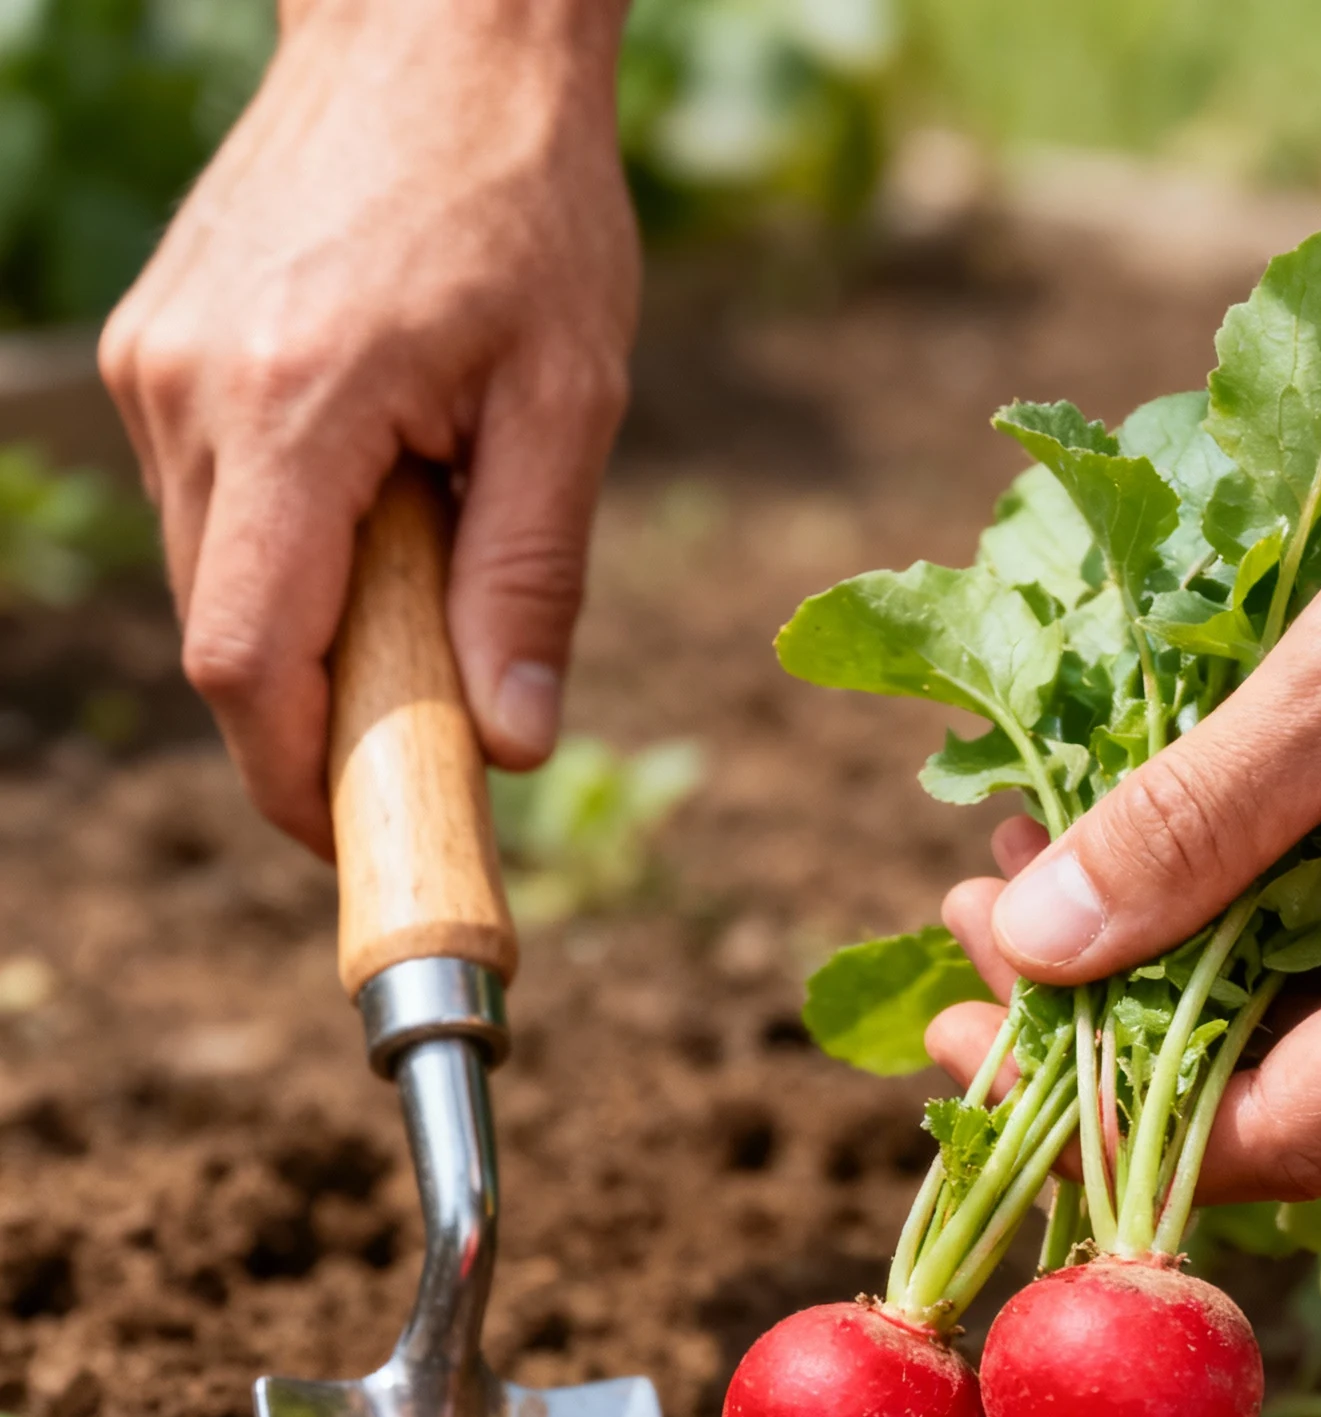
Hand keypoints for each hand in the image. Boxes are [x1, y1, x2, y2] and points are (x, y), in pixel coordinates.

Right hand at [99, 0, 636, 853]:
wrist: (432, 30)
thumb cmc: (524, 202)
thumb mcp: (571, 397)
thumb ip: (533, 580)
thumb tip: (512, 747)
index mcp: (299, 405)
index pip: (249, 660)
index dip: (294, 778)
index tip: (364, 835)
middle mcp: (192, 390)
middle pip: (223, 639)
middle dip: (316, 716)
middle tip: (425, 728)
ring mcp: (156, 367)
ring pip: (210, 582)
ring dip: (304, 629)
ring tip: (415, 568)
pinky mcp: (153, 352)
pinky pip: (206, 513)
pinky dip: (282, 554)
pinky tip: (367, 501)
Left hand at [929, 360, 1320, 1202]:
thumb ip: (1188, 826)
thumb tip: (1038, 944)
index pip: (1277, 1138)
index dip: (1105, 1121)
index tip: (971, 1043)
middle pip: (1299, 1111)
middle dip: (1119, 1040)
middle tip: (985, 932)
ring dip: (1184, 986)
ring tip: (1051, 874)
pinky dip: (1270, 949)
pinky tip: (1180, 860)